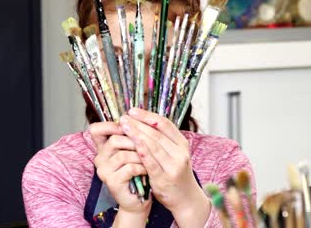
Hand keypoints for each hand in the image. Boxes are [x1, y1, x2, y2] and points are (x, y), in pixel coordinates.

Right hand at [89, 122, 151, 220]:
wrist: (139, 198)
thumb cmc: (139, 172)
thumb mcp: (135, 150)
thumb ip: (133, 136)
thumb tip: (138, 115)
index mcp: (103, 148)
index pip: (96, 129)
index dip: (112, 125)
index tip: (130, 125)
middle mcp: (99, 158)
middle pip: (114, 140)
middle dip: (135, 141)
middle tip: (147, 146)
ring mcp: (104, 171)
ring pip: (123, 154)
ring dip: (140, 155)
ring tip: (150, 159)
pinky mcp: (112, 183)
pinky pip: (129, 168)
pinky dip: (142, 167)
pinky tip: (148, 170)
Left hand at [119, 109, 210, 226]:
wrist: (186, 199)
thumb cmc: (176, 174)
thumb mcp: (175, 155)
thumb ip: (164, 141)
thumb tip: (145, 123)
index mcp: (182, 144)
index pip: (165, 124)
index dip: (148, 116)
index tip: (133, 110)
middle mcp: (180, 153)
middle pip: (157, 133)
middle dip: (139, 123)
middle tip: (124, 116)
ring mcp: (173, 166)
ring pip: (154, 145)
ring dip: (137, 134)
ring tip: (123, 126)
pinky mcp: (164, 179)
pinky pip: (151, 162)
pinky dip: (142, 152)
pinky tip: (132, 144)